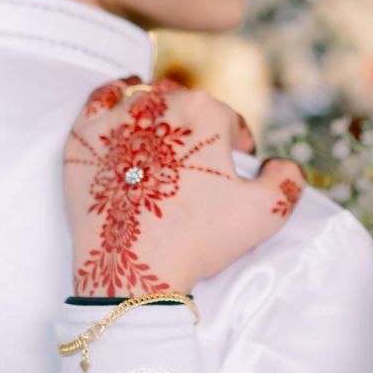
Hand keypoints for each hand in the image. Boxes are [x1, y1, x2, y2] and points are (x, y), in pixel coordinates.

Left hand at [64, 78, 303, 296]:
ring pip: (146, 100)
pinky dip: (115, 100)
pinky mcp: (83, 137)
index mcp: (205, 112)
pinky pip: (100, 99)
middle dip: (197, 131)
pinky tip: (124, 112)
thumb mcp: (266, 213)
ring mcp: (116, 118)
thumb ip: (288, 178)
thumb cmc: (200, 239)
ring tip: (162, 145)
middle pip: (188, 107)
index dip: (236, 148)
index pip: (229, 121)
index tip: (229, 173)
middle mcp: (158, 105)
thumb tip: (276, 162)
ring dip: (159, 116)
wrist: (134, 272)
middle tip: (195, 169)